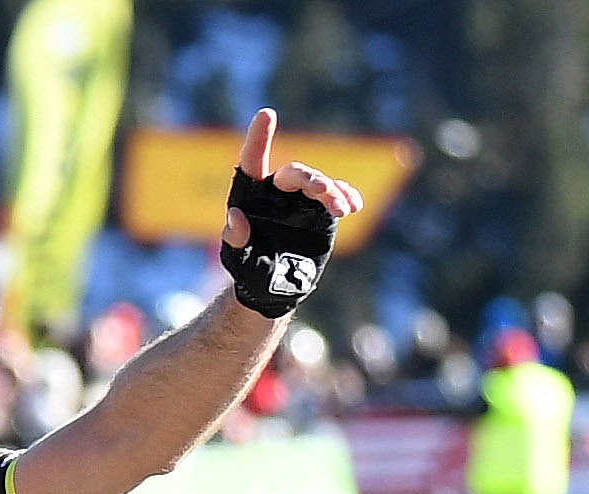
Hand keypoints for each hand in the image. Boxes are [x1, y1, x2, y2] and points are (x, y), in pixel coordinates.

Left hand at [220, 111, 361, 319]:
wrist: (272, 285)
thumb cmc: (247, 268)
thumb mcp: (236, 258)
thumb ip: (234, 239)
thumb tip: (235, 217)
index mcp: (251, 194)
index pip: (252, 161)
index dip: (259, 139)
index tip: (266, 114)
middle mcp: (276, 191)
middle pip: (294, 174)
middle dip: (311, 179)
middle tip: (325, 191)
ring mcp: (301, 199)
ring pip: (319, 184)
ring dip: (333, 192)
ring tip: (343, 209)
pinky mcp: (321, 210)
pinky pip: (338, 196)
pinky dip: (347, 196)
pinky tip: (354, 205)